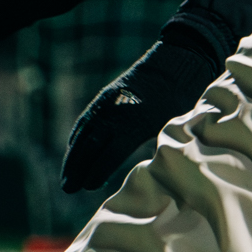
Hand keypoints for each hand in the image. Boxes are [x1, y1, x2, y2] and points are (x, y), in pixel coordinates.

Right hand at [60, 42, 222, 192]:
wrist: (177, 61)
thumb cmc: (183, 99)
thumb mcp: (177, 125)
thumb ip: (163, 148)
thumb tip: (157, 175)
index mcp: (137, 122)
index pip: (110, 153)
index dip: (97, 171)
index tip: (89, 187)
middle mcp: (117, 112)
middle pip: (90, 145)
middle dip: (78, 169)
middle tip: (68, 189)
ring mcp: (109, 102)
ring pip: (84, 133)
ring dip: (73, 156)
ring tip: (67, 179)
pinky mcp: (106, 95)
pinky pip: (86, 119)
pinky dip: (77, 136)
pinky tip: (73, 150)